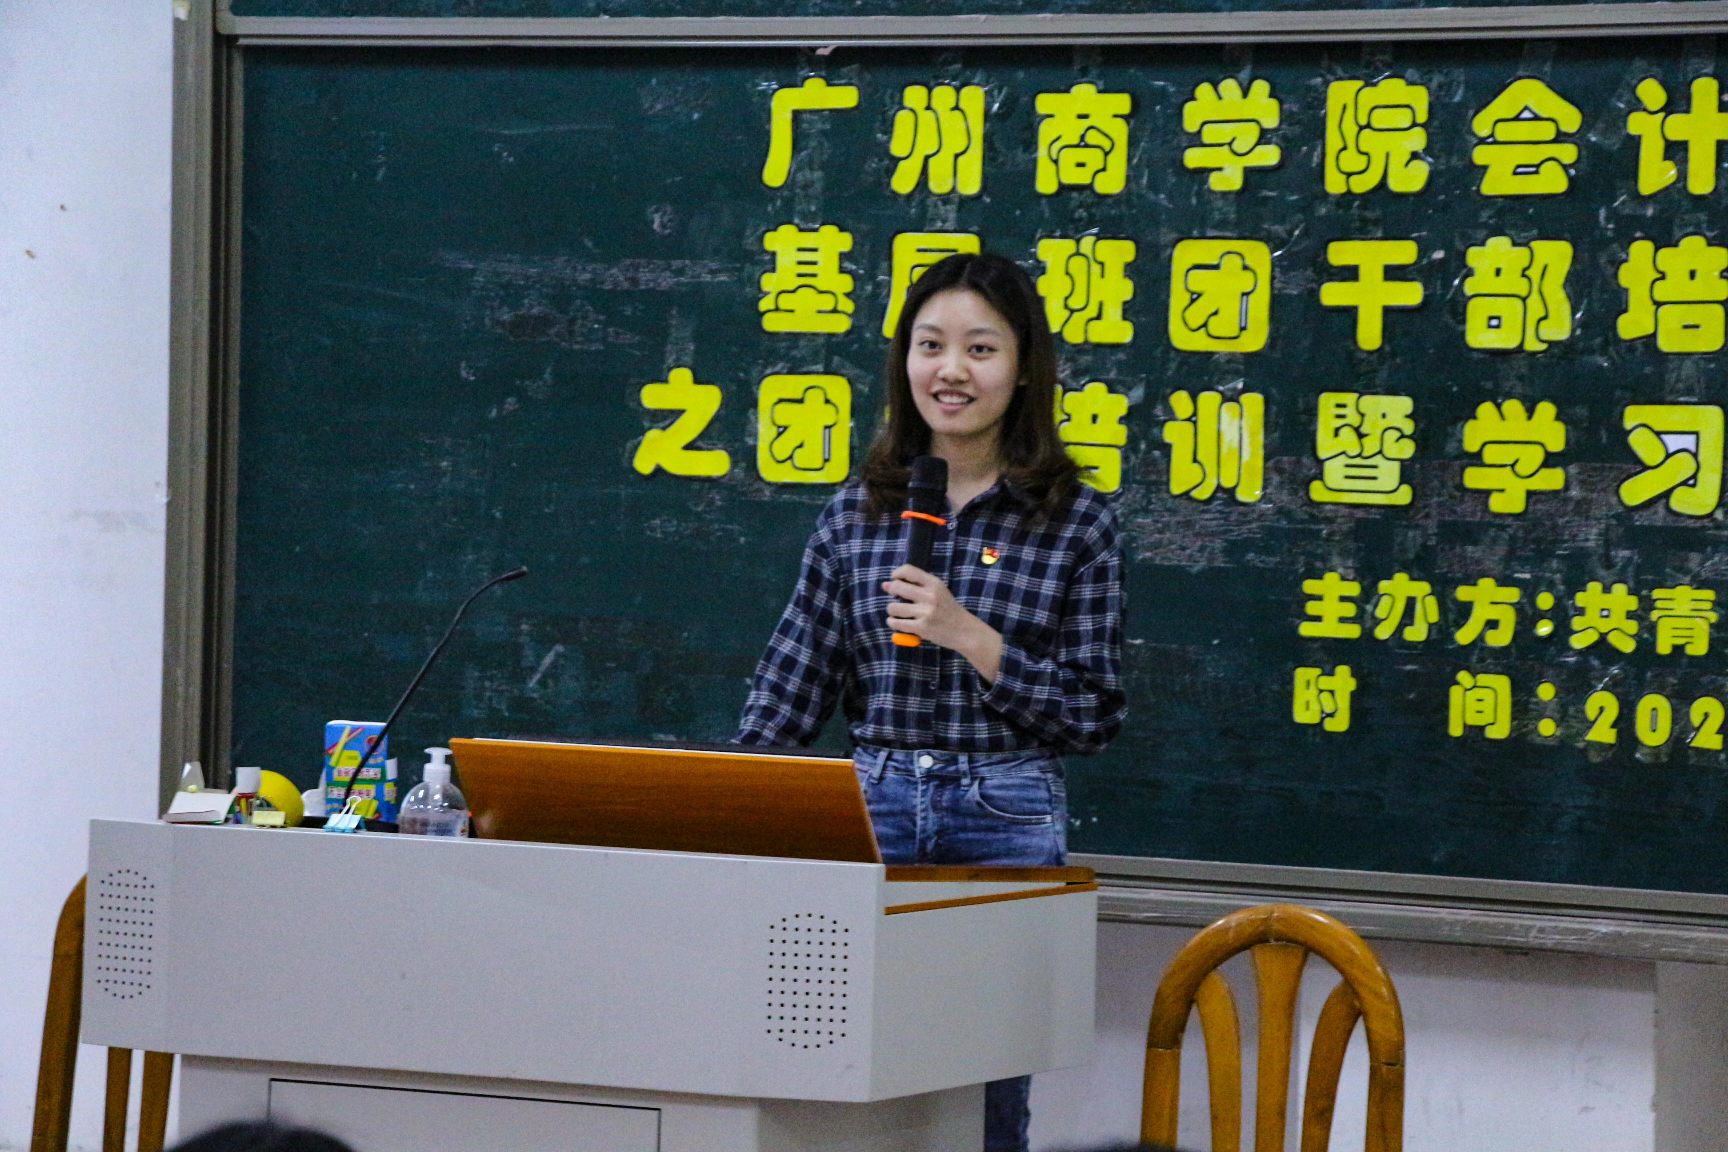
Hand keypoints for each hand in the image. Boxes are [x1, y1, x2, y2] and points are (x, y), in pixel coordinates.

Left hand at [882, 565, 1002, 681]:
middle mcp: (930, 596)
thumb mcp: (938, 592)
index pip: (908, 570)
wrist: (965, 631)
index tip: (895, 580)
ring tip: (898, 613)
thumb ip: (915, 586)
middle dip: (891, 592)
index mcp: (934, 583)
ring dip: (892, 611)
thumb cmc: (948, 610)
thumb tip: (885, 584)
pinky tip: (898, 622)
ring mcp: (926, 612)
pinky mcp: (922, 628)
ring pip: (893, 607)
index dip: (897, 574)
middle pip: (897, 587)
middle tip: (897, 598)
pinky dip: (893, 623)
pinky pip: (897, 623)